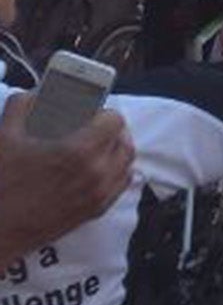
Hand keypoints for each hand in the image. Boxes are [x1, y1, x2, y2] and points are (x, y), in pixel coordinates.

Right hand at [0, 95, 133, 263]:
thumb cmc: (2, 184)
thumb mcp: (5, 136)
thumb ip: (23, 106)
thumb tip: (37, 93)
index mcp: (79, 151)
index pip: (114, 120)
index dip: (102, 113)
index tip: (90, 114)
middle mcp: (97, 172)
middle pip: (123, 139)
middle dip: (110, 129)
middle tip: (93, 127)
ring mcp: (99, 194)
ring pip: (127, 161)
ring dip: (117, 148)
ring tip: (99, 144)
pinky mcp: (96, 210)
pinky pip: (123, 184)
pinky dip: (118, 170)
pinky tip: (101, 167)